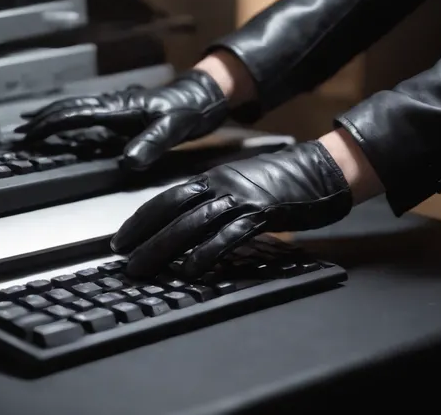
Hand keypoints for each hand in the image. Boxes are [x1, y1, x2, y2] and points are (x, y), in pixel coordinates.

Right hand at [16, 70, 228, 170]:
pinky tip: (67, 127)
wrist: (202, 97)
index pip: (79, 114)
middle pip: (72, 108)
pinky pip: (91, 115)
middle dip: (45, 118)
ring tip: (34, 125)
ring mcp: (119, 108)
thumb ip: (150, 144)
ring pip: (79, 110)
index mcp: (122, 108)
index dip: (53, 123)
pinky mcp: (124, 112)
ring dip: (55, 116)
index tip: (33, 132)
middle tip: (22, 131)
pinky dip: (73, 119)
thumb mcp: (172, 129)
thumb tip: (127, 162)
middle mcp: (116, 105)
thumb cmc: (188, 111)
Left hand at [111, 140, 352, 277]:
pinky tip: (190, 270)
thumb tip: (191, 225)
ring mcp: (241, 198)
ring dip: (164, 248)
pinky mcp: (261, 212)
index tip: (122, 237)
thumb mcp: (241, 184)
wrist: (318, 169)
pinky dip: (207, 253)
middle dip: (144, 236)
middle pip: (173, 211)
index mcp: (214, 178)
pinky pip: (228, 235)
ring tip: (143, 268)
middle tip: (124, 259)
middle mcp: (221, 185)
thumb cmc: (281, 181)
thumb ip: (217, 200)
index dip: (142, 218)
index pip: (168, 197)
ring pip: (193, 223)